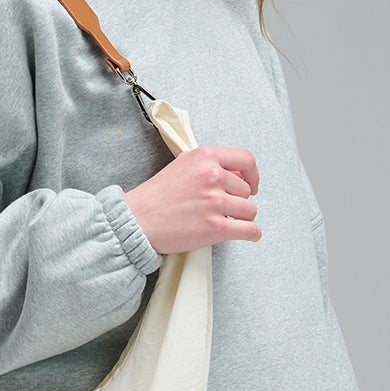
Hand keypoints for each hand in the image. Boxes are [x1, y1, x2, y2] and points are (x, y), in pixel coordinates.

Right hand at [121, 146, 260, 255]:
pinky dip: (252, 233)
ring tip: (227, 222)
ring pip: (250, 210)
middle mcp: (212, 176)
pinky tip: (247, 234)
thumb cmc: (156, 196)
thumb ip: (209, 166)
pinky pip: (249, 229)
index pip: (246, 160)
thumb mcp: (182, 166)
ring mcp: (215, 202)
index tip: (250, 185)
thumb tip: (237, 176)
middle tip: (222, 209)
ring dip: (243, 218)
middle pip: (246, 190)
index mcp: (204, 157)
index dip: (252, 175)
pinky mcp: (215, 227)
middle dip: (238, 201)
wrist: (137, 220)